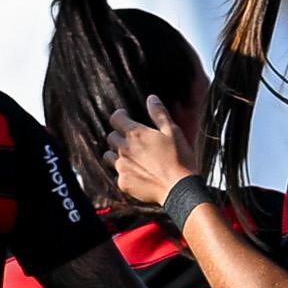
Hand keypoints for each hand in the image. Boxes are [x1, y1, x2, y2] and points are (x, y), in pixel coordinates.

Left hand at [108, 98, 197, 212]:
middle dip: (118, 135)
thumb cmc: (179, 158)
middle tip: (130, 138)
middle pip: (111, 137)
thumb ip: (159, 114)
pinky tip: (135, 172)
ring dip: (116, 153)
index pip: (115, 118)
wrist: (179, 188)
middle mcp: (124, 149)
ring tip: (129, 156)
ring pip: (108, 156)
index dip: (119, 116)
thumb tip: (151, 99)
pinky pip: (117, 174)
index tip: (124, 116)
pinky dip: (123, 172)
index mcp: (135, 134)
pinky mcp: (123, 183)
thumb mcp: (173, 131)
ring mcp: (121, 167)